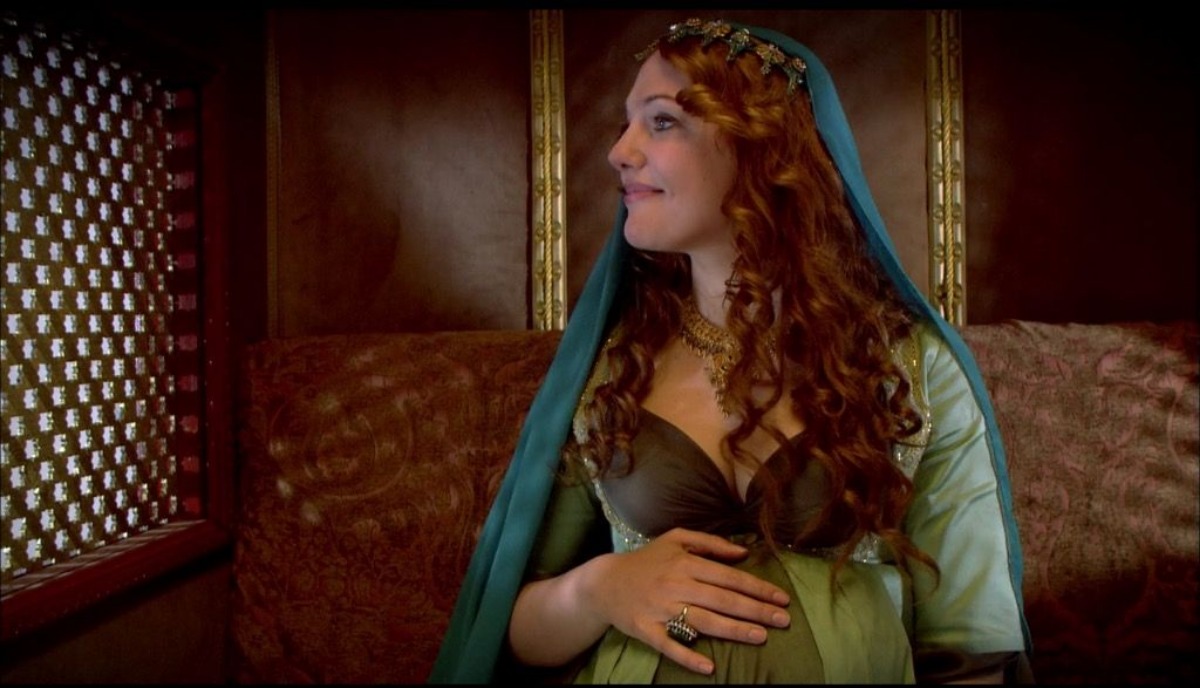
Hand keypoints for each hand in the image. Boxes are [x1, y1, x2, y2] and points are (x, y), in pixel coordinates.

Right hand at [581, 527, 791, 674]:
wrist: (604, 582)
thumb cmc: (647, 560)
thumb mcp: (675, 539)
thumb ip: (710, 542)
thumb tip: (742, 552)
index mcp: (685, 562)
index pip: (729, 577)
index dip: (758, 587)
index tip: (782, 598)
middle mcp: (676, 584)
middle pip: (722, 600)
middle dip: (756, 610)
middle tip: (783, 621)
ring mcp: (661, 609)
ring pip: (703, 622)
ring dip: (734, 630)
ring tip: (761, 637)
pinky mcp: (646, 630)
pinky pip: (669, 646)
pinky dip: (688, 657)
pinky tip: (709, 668)